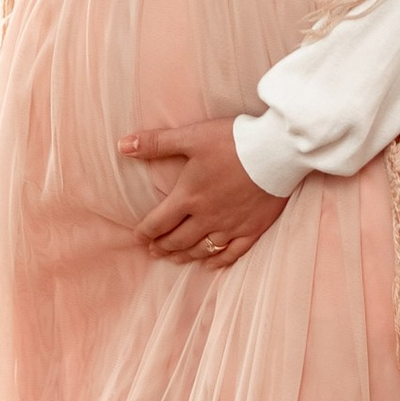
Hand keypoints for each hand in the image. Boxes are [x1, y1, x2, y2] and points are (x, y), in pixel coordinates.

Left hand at [120, 118, 288, 268]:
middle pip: (178, 239)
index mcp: (189, 196)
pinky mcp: (253, 228)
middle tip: (153, 251)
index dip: (145, 232)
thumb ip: (155, 143)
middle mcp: (207, 217)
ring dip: (185, 255)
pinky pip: (232, 252)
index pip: (158, 222)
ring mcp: (231, 226)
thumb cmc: (233, 141)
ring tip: (175, 258)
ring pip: (202, 249)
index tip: (138, 237)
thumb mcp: (191, 136)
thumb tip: (122, 145)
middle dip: (162, 246)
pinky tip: (210, 264)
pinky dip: (218, 261)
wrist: (277, 151)